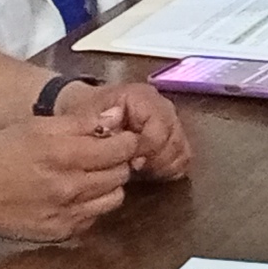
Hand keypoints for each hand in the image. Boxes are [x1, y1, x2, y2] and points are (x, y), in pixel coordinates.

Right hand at [0, 110, 139, 241]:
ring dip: (110, 184)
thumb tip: (116, 117)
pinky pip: (95, 217)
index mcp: (65, 154)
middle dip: (119, 161)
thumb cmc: (1, 155)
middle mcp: (71, 187)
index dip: (125, 140)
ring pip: (115, 197)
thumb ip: (80, 122)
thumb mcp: (37, 126)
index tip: (118, 137)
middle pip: (122, 173)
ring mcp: (69, 213)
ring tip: (91, 175)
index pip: (122, 148)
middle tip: (104, 155)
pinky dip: (93, 204)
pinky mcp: (63, 232)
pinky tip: (76, 195)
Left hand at [59, 77, 196, 179]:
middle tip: (135, 169)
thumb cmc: (86, 113)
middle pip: (173, 140)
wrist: (87, 112)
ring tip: (141, 171)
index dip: (146, 149)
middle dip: (155, 160)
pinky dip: (170, 169)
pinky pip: (183, 157)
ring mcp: (171, 122)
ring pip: (180, 150)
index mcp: (143, 97)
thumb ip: (100, 122)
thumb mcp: (84, 114)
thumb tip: (120, 131)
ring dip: (162, 166)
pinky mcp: (174, 138)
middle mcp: (163, 106)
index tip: (131, 163)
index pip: (158, 127)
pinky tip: (150, 172)